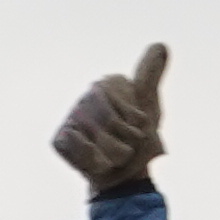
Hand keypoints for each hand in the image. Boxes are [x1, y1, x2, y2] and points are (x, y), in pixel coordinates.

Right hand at [52, 42, 169, 193]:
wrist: (123, 176)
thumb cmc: (139, 140)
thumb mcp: (150, 106)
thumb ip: (150, 75)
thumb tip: (161, 44)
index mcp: (108, 84)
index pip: (121, 99)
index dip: (134, 121)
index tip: (140, 129)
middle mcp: (87, 97)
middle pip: (107, 119)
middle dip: (123, 139)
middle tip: (128, 147)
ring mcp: (71, 118)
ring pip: (92, 134)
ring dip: (110, 153)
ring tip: (114, 156)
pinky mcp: (59, 139)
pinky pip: (75, 145)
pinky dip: (90, 158)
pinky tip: (96, 160)